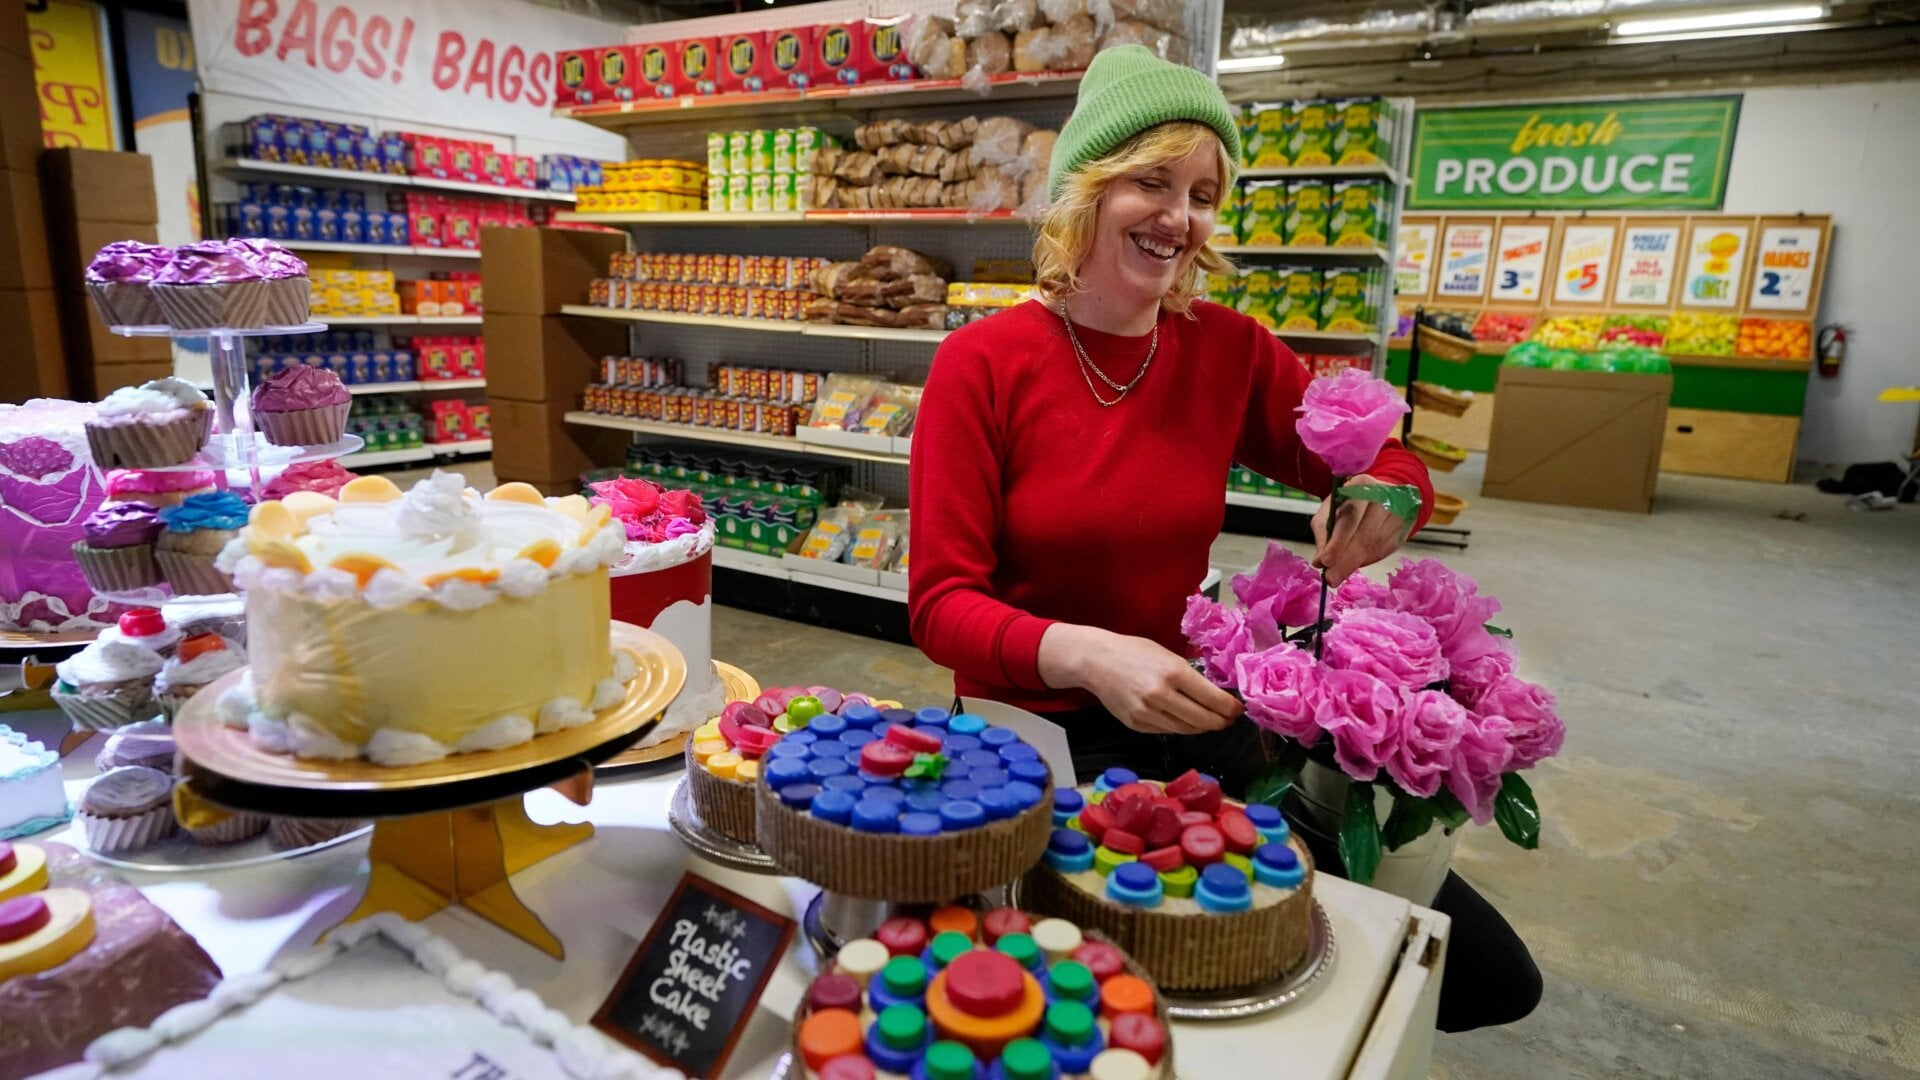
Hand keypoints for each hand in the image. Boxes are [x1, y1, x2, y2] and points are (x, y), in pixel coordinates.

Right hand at [1038, 624, 1242, 734]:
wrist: (1096, 661)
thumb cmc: (1134, 651)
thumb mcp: (1166, 655)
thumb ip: (1189, 675)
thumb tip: (1215, 695)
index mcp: (1173, 672)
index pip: (1213, 699)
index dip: (1230, 708)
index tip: (1237, 710)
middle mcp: (1161, 695)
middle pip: (1204, 720)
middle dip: (1221, 722)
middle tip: (1228, 719)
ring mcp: (1147, 713)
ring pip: (1187, 730)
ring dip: (1203, 727)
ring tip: (1210, 721)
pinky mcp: (1137, 724)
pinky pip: (1168, 731)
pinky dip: (1181, 727)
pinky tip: (1186, 721)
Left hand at [1312, 473, 1410, 585]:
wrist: (1381, 493)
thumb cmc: (1350, 502)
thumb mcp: (1330, 510)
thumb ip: (1324, 533)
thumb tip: (1319, 562)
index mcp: (1361, 485)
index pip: (1350, 517)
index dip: (1338, 542)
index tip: (1325, 562)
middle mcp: (1384, 495)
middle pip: (1365, 534)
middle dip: (1346, 560)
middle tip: (1332, 578)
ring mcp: (1399, 510)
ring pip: (1377, 543)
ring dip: (1357, 562)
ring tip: (1339, 575)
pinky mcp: (1406, 525)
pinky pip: (1387, 548)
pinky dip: (1369, 559)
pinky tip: (1357, 564)